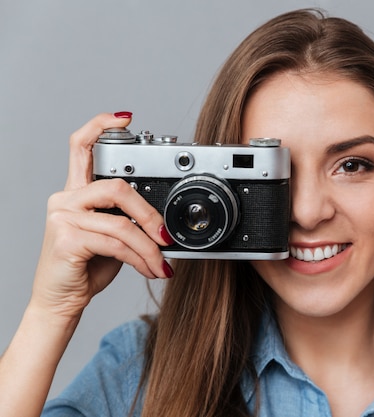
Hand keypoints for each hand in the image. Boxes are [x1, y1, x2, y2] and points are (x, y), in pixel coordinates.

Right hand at [31, 112, 173, 320]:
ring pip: (121, 222)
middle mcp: (65, 199)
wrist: (61, 301)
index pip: (81, 146)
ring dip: (149, 247)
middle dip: (149, 213)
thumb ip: (127, 219)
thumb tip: (164, 222)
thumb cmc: (86, 267)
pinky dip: (140, 259)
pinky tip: (149, 269)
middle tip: (166, 237)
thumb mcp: (111, 236)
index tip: (126, 118)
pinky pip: (116, 243)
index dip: (100, 126)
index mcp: (76, 192)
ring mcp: (62, 217)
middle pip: (117, 187)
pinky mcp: (66, 239)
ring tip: (161, 263)